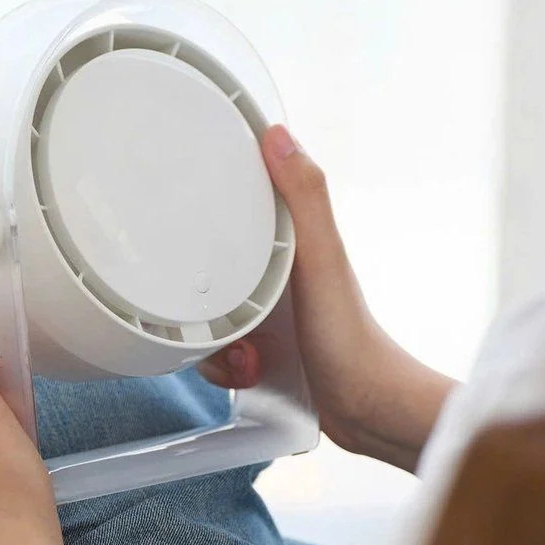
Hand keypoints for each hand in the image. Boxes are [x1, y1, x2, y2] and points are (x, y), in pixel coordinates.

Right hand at [199, 125, 454, 471]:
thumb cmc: (352, 338)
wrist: (364, 409)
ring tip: (241, 354)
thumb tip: (278, 135)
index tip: (180, 188)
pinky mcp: (258, 346)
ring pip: (206, 309)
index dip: (211, 192)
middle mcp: (278, 271)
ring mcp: (266, 311)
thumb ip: (304, 200)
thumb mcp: (322, 261)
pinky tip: (245, 372)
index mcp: (293, 238)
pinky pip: (215, 347)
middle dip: (198, 290)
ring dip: (213, 338)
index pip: (242, 197)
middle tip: (206, 309)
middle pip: (210, 260)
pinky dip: (222, 364)